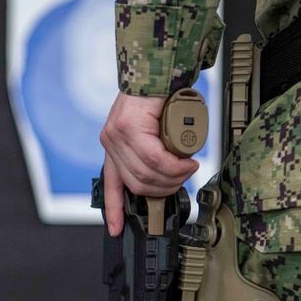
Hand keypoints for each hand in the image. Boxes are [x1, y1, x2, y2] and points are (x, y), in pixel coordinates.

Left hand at [99, 92, 198, 234]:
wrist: (158, 70)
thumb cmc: (156, 100)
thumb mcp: (149, 132)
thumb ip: (150, 153)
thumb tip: (166, 176)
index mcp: (113, 149)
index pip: (110, 187)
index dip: (113, 212)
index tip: (116, 230)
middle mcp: (110, 144)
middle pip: (138, 184)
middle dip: (166, 188)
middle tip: (184, 179)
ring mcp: (117, 136)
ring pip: (148, 172)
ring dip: (175, 177)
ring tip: (190, 168)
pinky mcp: (129, 129)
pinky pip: (155, 158)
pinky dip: (175, 165)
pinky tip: (187, 162)